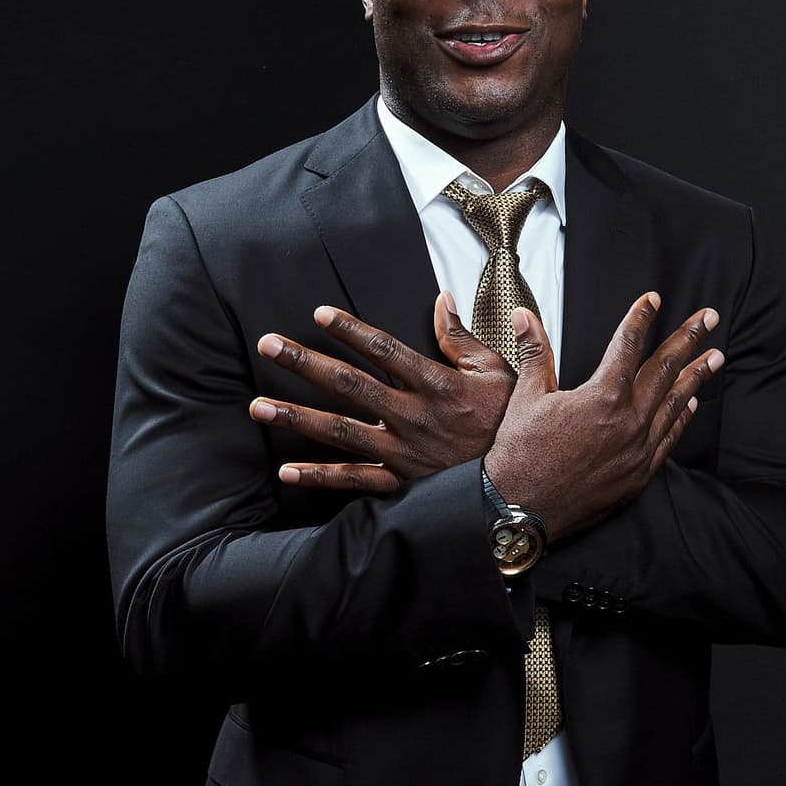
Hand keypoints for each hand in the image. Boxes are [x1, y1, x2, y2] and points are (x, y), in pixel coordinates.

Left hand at [248, 293, 514, 492]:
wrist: (526, 484)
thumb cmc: (513, 425)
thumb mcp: (497, 372)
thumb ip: (464, 337)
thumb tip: (442, 301)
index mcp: (437, 384)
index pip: (384, 350)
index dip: (350, 330)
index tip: (319, 315)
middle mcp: (412, 417)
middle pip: (349, 384)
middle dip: (305, 363)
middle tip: (269, 345)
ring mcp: (403, 452)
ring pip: (340, 431)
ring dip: (296, 417)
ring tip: (258, 406)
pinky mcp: (402, 483)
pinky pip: (355, 481)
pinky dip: (320, 476)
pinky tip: (288, 470)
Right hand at [483, 293, 721, 537]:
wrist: (522, 509)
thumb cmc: (520, 454)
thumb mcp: (527, 396)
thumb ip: (535, 352)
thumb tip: (525, 316)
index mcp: (603, 396)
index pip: (628, 345)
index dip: (640, 318)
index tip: (653, 300)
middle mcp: (629, 421)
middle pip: (666, 369)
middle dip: (689, 339)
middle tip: (708, 318)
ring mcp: (638, 450)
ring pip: (675, 403)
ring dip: (696, 376)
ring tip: (715, 356)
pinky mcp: (639, 475)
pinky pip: (669, 438)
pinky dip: (682, 417)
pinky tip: (691, 403)